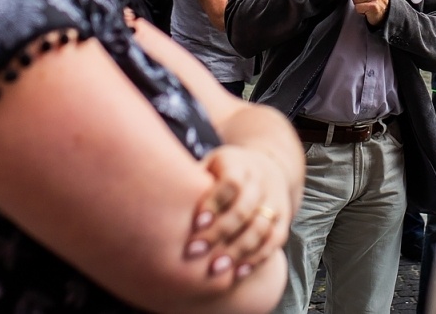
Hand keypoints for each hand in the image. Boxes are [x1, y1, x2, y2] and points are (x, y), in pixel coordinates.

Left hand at [184, 145, 291, 279]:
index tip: (196, 223)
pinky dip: (256, 258)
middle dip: (219, 232)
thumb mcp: (207, 166)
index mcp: (238, 163)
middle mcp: (260, 181)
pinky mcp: (282, 220)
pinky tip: (238, 271)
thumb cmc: (220, 173)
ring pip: (261, 227)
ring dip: (237, 251)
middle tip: (193, 252)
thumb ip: (188, 180)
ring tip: (214, 269)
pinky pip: (274, 241)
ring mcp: (273, 201)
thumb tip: (153, 200)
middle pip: (244, 208)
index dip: (214, 203)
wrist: (263, 169)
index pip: (231, 183)